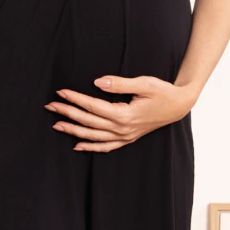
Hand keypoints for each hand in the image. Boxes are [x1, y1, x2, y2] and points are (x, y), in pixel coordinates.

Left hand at [44, 75, 197, 151]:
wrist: (179, 105)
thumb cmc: (162, 91)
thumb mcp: (143, 83)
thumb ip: (119, 83)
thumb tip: (97, 82)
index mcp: (125, 115)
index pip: (93, 107)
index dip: (75, 99)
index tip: (60, 92)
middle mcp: (123, 129)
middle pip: (89, 122)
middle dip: (67, 113)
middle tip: (50, 106)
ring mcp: (125, 136)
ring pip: (93, 136)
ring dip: (73, 131)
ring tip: (56, 125)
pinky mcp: (128, 138)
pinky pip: (106, 147)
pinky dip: (91, 147)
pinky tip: (77, 145)